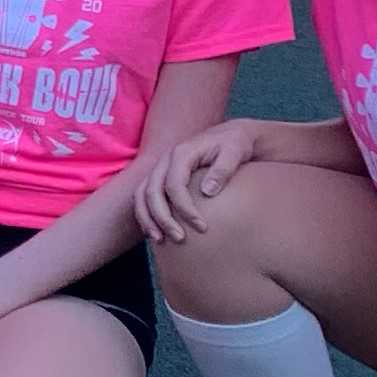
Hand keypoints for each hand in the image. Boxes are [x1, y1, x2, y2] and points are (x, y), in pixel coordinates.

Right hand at [137, 121, 263, 245]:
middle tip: (180, 238)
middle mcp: (165, 161)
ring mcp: (160, 169)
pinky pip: (144, 197)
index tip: (202, 226)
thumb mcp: (235, 152)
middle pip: (152, 192)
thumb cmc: (235, 145)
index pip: (174, 185)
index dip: (185, 208)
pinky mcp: (161, 178)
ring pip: (142, 195)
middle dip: (163, 218)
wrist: (230, 135)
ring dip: (148, 219)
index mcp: (181, 153)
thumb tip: (208, 192)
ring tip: (160, 240)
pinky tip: (156, 232)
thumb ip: (222, 170)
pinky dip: (146, 215)